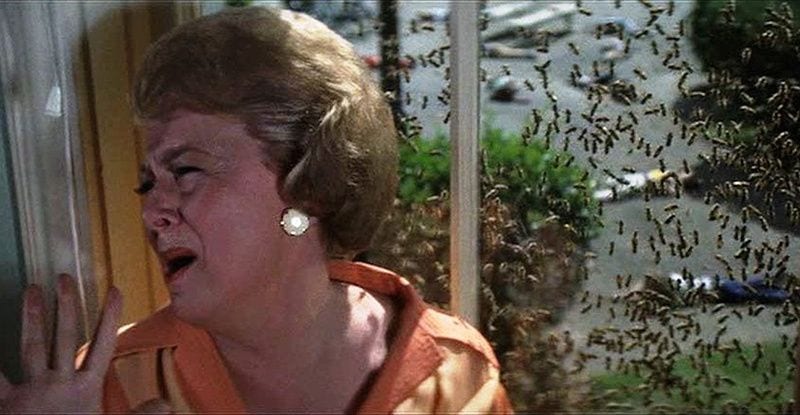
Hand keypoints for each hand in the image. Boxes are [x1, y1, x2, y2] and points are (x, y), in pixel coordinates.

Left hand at [0, 274, 121, 413]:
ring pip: (32, 346)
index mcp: (87, 389)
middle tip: (63, 277)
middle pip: (65, 336)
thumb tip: (168, 403)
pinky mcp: (8, 403)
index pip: (103, 345)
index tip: (115, 291)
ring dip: (32, 317)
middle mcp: (60, 383)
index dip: (110, 318)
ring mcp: (32, 390)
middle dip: (66, 305)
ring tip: (31, 289)